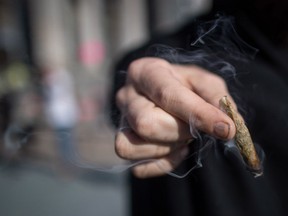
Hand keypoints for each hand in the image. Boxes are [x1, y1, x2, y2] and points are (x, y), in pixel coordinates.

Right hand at [115, 57, 235, 177]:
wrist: (161, 91)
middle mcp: (126, 95)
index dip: (197, 113)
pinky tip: (175, 149)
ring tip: (182, 134)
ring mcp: (121, 121)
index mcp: (146, 72)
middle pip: (147, 124)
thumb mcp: (203, 81)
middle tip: (194, 127)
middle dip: (179, 132)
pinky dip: (162, 164)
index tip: (226, 128)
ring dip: (169, 147)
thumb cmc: (184, 85)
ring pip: (135, 147)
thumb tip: (227, 126)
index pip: (166, 94)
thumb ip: (215, 97)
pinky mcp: (123, 143)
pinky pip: (138, 167)